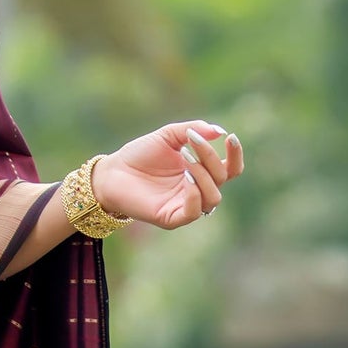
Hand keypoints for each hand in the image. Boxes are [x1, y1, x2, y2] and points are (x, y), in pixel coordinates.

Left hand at [91, 120, 243, 228]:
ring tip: (186, 158)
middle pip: (221, 179)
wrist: (112, 171)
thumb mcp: (168, 136)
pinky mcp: (172, 217)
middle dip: (210, 158)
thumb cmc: (140, 154)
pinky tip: (186, 177)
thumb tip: (219, 131)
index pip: (229, 169)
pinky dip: (195, 194)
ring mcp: (186, 205)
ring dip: (204, 176)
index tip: (231, 138)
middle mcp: (198, 190)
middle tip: (192, 142)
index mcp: (201, 172)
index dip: (235, 155)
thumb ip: (193, 130)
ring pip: (213, 198)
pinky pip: (195, 212)